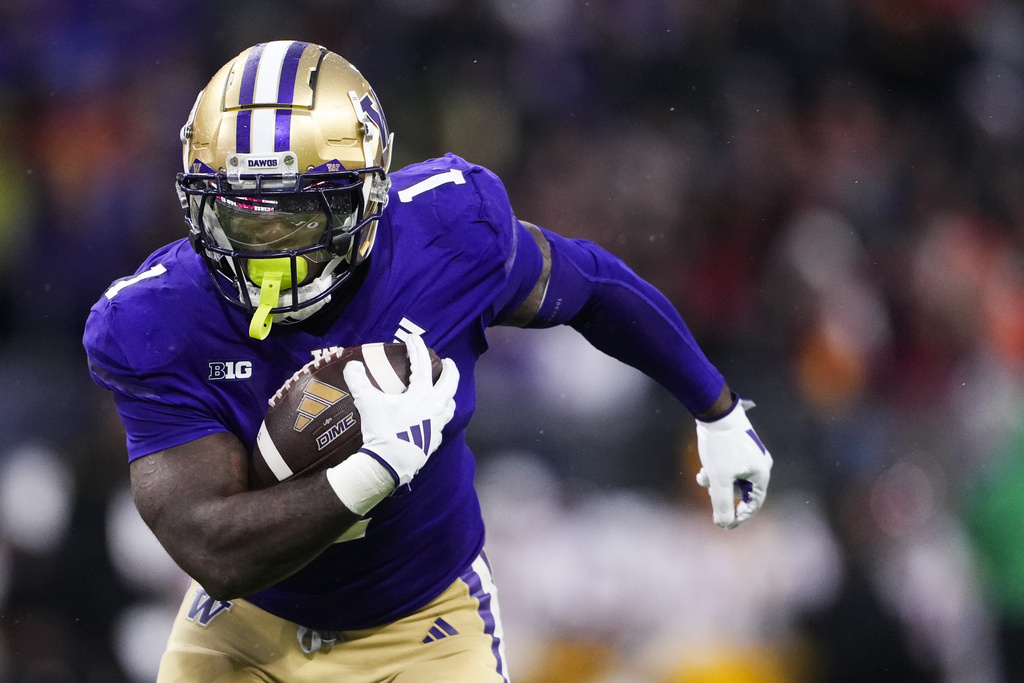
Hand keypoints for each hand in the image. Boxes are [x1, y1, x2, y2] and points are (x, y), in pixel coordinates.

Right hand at [343, 334, 458, 486]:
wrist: (388, 464)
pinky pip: (441, 425)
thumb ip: (358, 380)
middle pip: (450, 384)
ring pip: (450, 406)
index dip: (417, 349)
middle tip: (448, 362)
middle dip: (451, 370)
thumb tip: (352, 365)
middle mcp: (434, 407)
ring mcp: (436, 425)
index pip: (422, 365)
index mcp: (421, 395)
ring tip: (444, 392)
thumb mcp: (367, 402)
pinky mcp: (433, 442)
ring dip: (448, 395)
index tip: (412, 338)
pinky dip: (439, 418)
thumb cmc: (382, 430)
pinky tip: (433, 420)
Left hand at [695, 397, 771, 528]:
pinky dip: (715, 473)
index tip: (726, 525)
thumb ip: (723, 504)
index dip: (741, 516)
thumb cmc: (721, 447)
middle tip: (710, 495)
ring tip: (703, 476)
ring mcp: (747, 457)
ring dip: (716, 483)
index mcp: (761, 473)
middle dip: (723, 495)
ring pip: (731, 480)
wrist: (715, 414)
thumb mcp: (720, 480)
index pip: (754, 503)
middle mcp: (758, 465)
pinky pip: (727, 469)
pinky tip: (703, 470)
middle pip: (741, 491)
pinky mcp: (736, 450)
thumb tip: (724, 525)